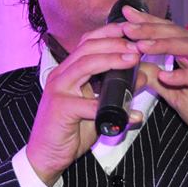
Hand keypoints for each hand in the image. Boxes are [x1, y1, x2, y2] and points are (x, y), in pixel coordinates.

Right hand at [26, 22, 145, 186]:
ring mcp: (58, 90)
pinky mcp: (61, 109)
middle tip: (137, 46)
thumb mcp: (97, 106)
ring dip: (112, 60)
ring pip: (85, 65)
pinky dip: (114, 109)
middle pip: (88, 47)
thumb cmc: (70, 130)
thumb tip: (141, 77)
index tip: (132, 31)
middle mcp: (61, 75)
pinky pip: (90, 104)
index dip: (110, 33)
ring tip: (133, 60)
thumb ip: (116, 92)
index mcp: (68, 71)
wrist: (45, 156)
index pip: (88, 42)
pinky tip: (132, 115)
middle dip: (115, 42)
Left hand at [122, 6, 187, 154]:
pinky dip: (185, 74)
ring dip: (163, 45)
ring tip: (141, 46)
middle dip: (150, 30)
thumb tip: (137, 69)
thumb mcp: (178, 97)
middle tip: (128, 28)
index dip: (148, 23)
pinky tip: (166, 76)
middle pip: (176, 34)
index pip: (169, 33)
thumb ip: (159, 82)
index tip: (126, 16)